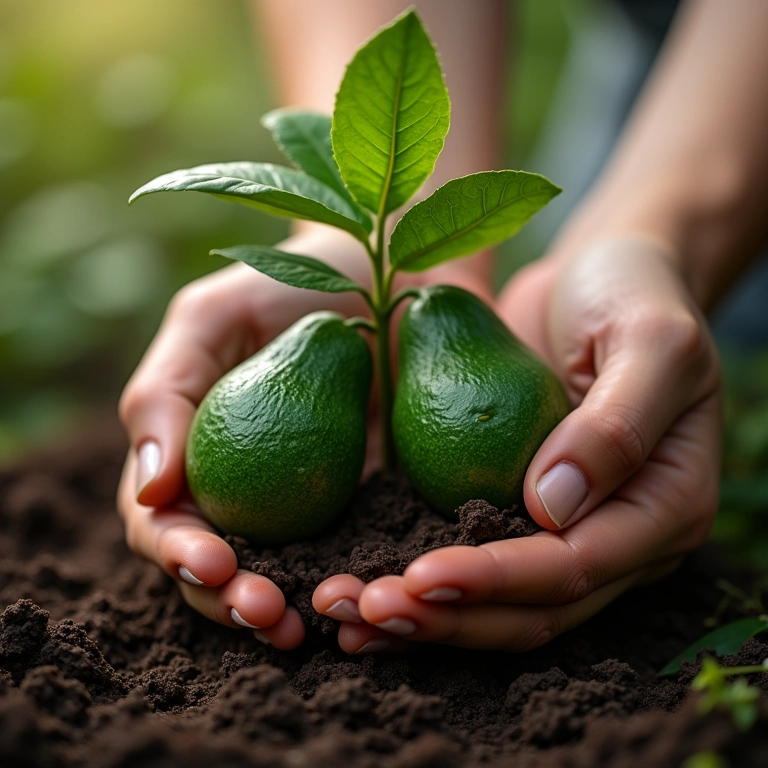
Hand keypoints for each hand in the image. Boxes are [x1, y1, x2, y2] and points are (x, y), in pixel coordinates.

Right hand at [117, 229, 374, 647]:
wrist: (399, 270)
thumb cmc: (297, 279)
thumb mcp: (214, 317)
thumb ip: (163, 394)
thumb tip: (149, 493)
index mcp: (198, 453)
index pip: (167, 522)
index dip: (178, 551)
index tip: (209, 561)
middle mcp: (250, 491)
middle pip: (223, 569)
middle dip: (232, 601)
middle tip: (263, 612)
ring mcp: (315, 506)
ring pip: (291, 578)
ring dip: (293, 610)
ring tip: (308, 626)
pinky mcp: (378, 505)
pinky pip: (364, 557)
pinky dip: (361, 586)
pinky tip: (371, 601)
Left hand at [313, 237, 720, 652]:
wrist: (602, 273)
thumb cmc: (635, 292)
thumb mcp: (650, 341)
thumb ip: (616, 425)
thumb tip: (553, 508)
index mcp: (664, 510)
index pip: (578, 567)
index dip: (501, 579)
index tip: (422, 574)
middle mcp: (617, 538)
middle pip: (532, 608)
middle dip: (449, 617)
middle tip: (365, 609)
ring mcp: (566, 529)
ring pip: (496, 604)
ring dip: (424, 617)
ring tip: (344, 615)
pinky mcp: (516, 508)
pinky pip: (469, 558)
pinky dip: (418, 581)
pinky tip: (356, 586)